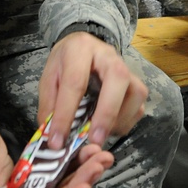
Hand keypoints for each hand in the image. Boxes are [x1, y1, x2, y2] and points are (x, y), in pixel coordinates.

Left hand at [38, 31, 147, 149]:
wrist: (80, 47)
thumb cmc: (65, 64)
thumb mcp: (49, 79)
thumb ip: (50, 105)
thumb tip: (53, 137)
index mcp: (81, 48)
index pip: (75, 82)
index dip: (66, 114)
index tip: (58, 140)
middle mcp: (108, 54)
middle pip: (118, 77)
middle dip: (106, 113)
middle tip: (94, 139)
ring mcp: (127, 67)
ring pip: (135, 93)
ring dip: (118, 120)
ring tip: (98, 134)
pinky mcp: (135, 83)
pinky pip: (138, 106)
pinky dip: (124, 123)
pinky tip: (108, 129)